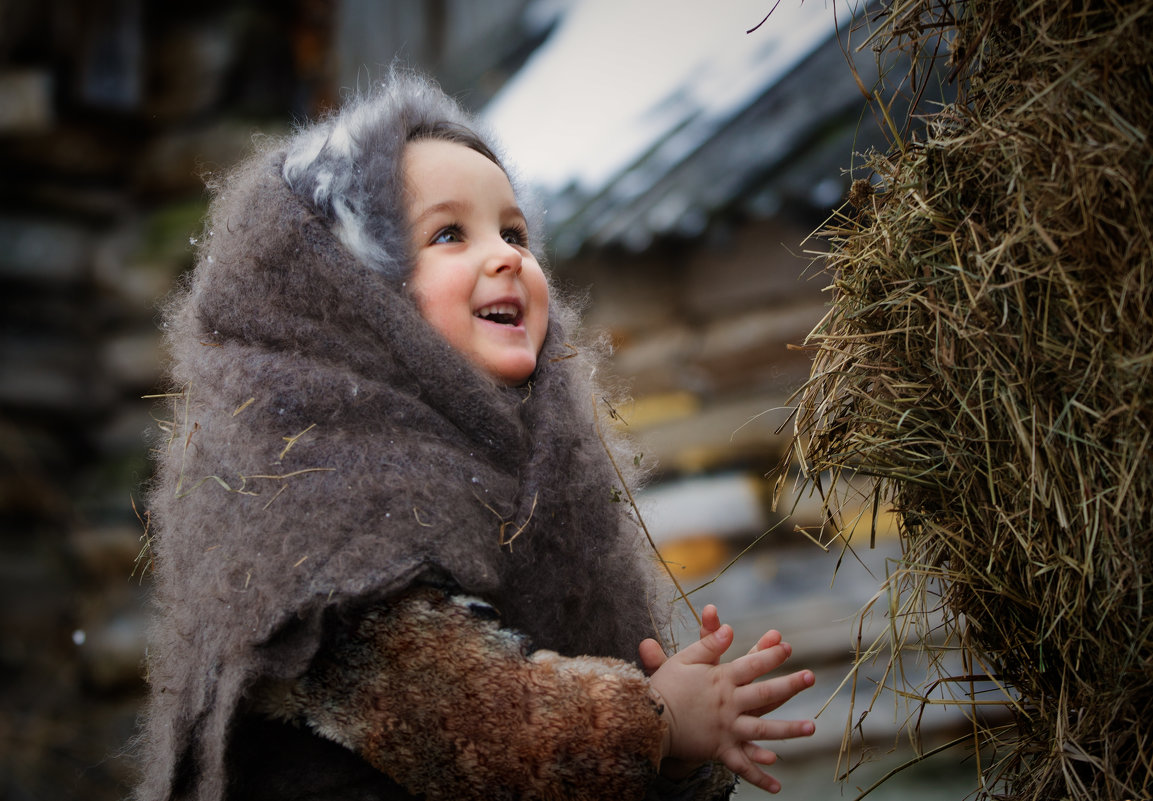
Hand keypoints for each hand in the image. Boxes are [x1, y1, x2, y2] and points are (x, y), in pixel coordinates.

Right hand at [639, 607, 814, 792]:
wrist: (647, 720)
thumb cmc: (665, 687)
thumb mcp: (685, 660)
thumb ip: (709, 644)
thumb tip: (729, 627)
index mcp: (720, 680)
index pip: (751, 664)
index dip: (770, 654)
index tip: (788, 646)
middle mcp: (728, 704)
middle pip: (765, 693)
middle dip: (790, 684)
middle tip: (811, 677)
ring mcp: (727, 729)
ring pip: (763, 730)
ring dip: (789, 729)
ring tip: (811, 727)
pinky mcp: (720, 750)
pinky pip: (743, 766)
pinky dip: (759, 776)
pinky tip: (777, 785)